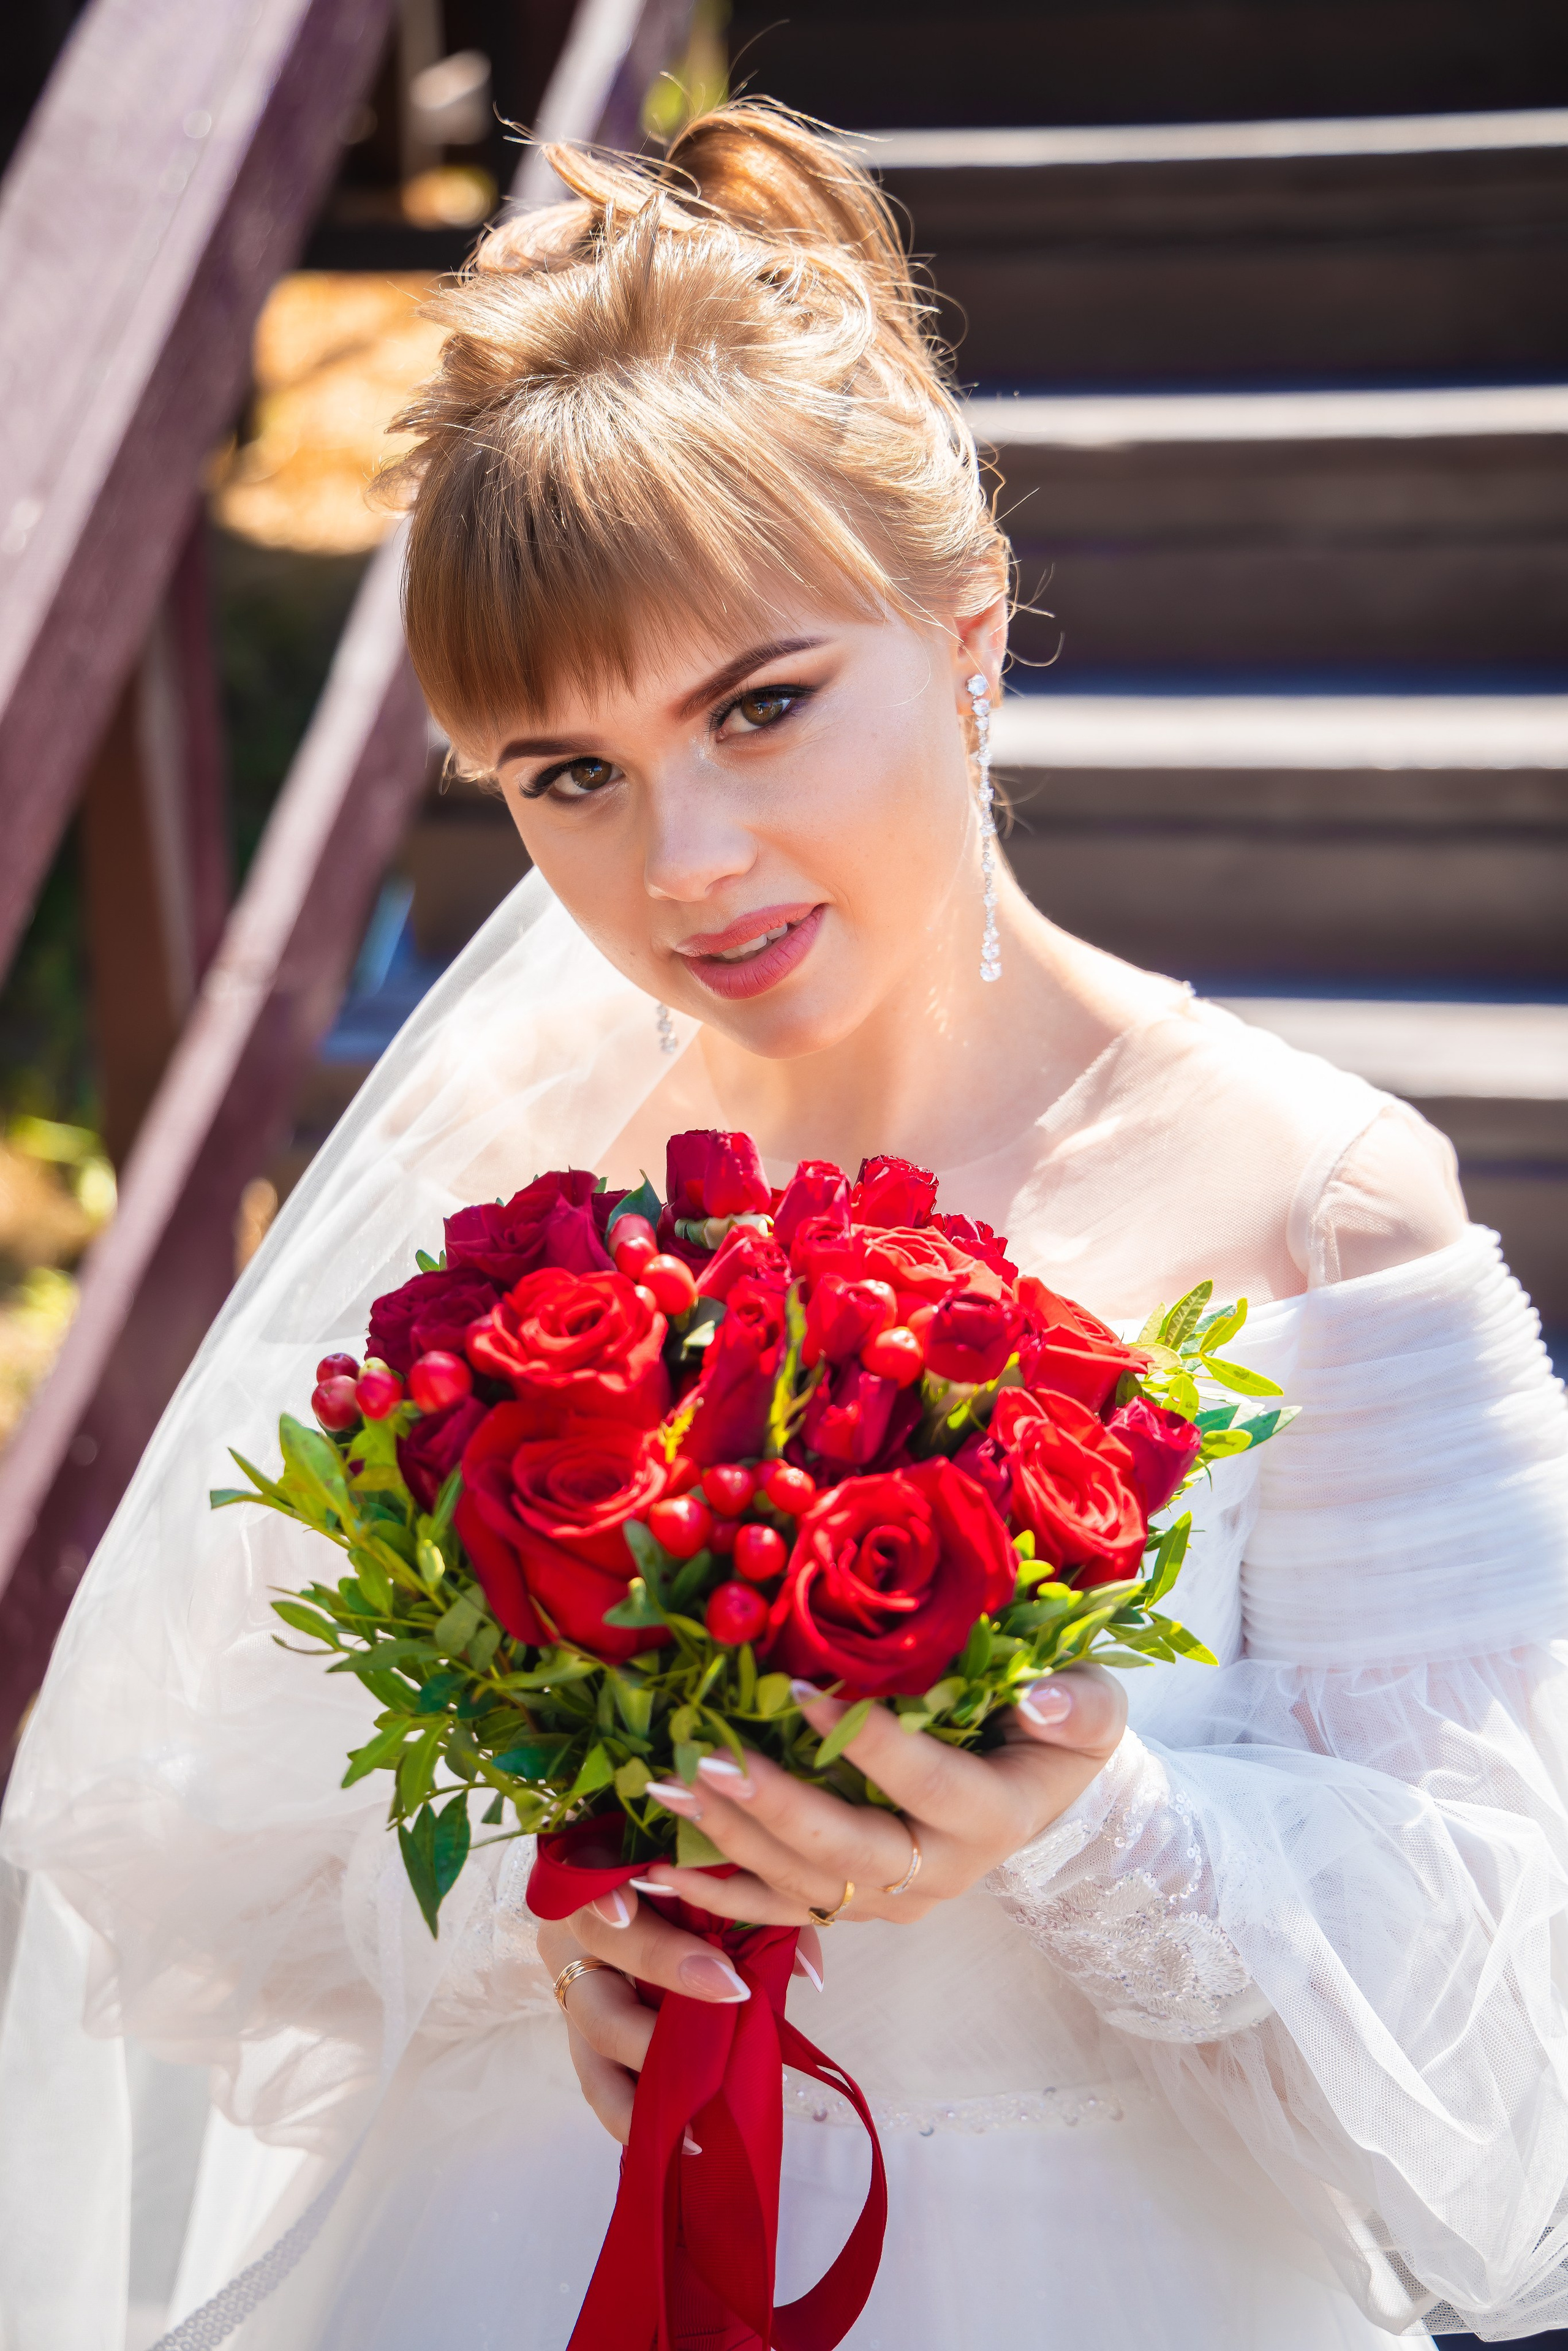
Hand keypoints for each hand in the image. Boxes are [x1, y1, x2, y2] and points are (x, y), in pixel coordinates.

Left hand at [538, 1665, 1123, 2141]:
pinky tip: (656, 1873)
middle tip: (711, 1758)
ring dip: (729, 1841)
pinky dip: (717, 1894)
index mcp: (993, 1816)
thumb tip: (1040, 1695)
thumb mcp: (1089, 1706)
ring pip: (802, 1884)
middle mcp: (941, 1873)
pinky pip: (779, 1912)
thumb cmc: (1059, 1730)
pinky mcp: (854, 1907)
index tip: (802, 1691)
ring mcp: (892, 1900)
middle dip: (776, 1807)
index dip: (869, 1744)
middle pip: (849, 1851)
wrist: (1043, 1794)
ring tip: (669, 1790)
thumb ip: (1078, 1702)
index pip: (925, 1783)